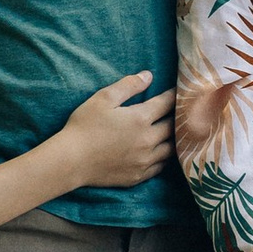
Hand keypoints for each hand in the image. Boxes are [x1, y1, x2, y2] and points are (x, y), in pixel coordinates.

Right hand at [58, 72, 176, 188]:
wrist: (70, 161)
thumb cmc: (84, 126)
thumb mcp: (103, 98)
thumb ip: (128, 85)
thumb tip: (149, 75)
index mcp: (140, 119)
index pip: (166, 104)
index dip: (174, 95)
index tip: (180, 91)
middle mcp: (148, 140)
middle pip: (173, 127)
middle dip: (178, 118)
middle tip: (182, 112)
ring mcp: (144, 160)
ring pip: (171, 149)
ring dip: (174, 139)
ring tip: (175, 133)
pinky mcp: (138, 176)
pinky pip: (160, 166)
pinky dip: (164, 157)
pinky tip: (162, 152)